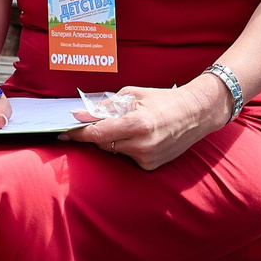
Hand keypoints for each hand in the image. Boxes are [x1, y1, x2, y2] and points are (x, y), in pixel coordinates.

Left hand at [63, 79, 226, 170]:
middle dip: (97, 134)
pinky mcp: (151, 166)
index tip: (63, 133)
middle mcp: (142, 144)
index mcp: (137, 123)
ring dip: (113, 140)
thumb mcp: (134, 94)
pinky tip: (142, 137)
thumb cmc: (164, 100)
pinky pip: (128, 157)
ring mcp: (148, 157)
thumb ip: (107, 106)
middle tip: (96, 123)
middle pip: (103, 144)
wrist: (196, 113)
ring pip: (114, 151)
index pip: (99, 133)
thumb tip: (83, 115)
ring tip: (130, 126)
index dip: (79, 134)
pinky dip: (127, 147)